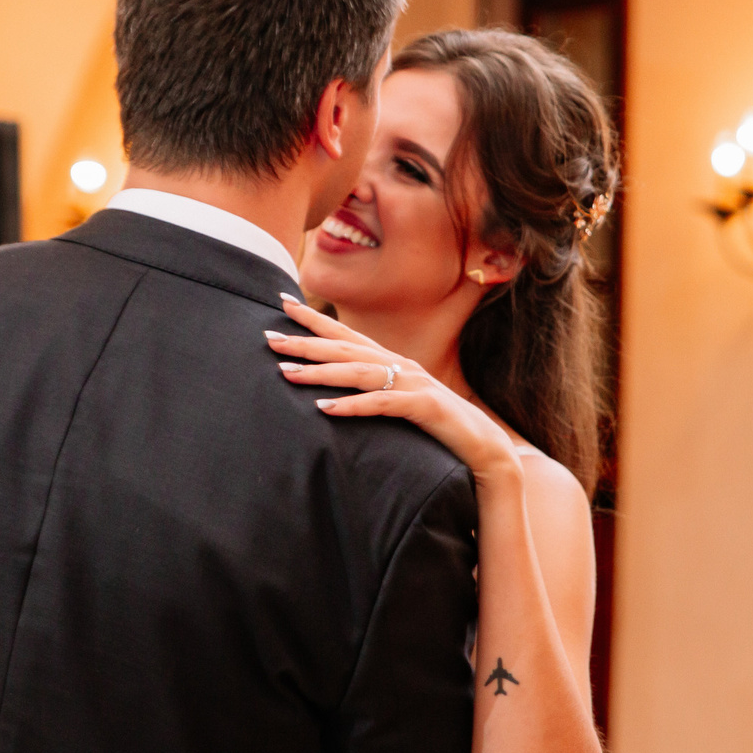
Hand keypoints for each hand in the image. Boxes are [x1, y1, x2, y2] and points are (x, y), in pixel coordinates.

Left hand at [266, 295, 520, 484]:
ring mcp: (413, 384)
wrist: (485, 448)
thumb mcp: (402, 403)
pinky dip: (352, 406)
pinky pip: (381, 404)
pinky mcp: (423, 407)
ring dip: (320, 372)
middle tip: (268, 337)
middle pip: (345, 348)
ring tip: (286, 374)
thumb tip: (338, 390)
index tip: (281, 304)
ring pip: (358, 372)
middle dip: (305, 342)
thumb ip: (375, 390)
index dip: (314, 318)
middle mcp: (401, 365)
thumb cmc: (440, 427)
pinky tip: (325, 410)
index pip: (347, 334)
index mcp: (393, 361)